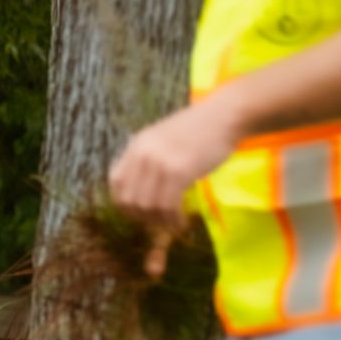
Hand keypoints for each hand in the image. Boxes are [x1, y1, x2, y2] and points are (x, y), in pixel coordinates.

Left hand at [109, 96, 236, 277]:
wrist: (225, 116)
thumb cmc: (198, 129)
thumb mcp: (162, 139)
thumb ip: (148, 159)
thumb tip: (140, 192)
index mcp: (136, 145)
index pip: (116, 182)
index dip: (123, 203)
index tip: (138, 212)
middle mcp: (143, 154)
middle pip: (129, 199)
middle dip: (141, 217)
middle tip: (157, 223)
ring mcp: (160, 162)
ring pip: (148, 206)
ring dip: (159, 221)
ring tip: (171, 224)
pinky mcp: (180, 171)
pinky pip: (168, 205)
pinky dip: (173, 219)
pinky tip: (181, 222)